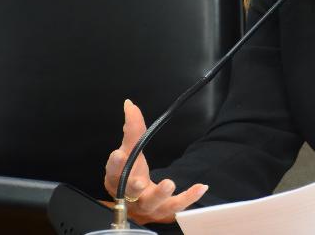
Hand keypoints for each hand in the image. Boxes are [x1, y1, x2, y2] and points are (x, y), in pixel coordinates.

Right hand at [103, 99, 208, 224]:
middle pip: (129, 192)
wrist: (137, 204)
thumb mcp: (131, 150)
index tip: (118, 154)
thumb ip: (133, 128)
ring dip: (161, 194)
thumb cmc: (131, 174)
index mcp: (117, 180)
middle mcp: (130, 196)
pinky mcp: (165, 211)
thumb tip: (129, 104)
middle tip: (140, 182)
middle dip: (134, 186)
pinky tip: (201, 187)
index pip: (113, 172)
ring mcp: (147, 206)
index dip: (115, 164)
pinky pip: (177, 206)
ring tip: (169, 183)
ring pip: (153, 203)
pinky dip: (189, 198)